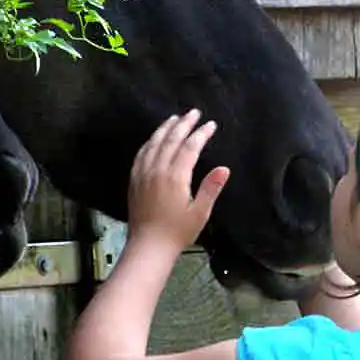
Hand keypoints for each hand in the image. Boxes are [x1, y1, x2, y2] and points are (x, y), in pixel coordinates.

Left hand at [127, 109, 230, 250]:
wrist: (148, 246)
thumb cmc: (178, 231)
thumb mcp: (200, 213)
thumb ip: (211, 188)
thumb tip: (224, 169)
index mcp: (176, 177)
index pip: (190, 147)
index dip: (201, 133)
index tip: (211, 125)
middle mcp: (158, 170)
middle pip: (171, 139)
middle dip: (184, 124)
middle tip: (194, 113)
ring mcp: (143, 173)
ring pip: (154, 143)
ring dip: (166, 128)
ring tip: (175, 118)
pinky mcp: (135, 179)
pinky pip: (141, 153)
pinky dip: (150, 141)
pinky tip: (154, 138)